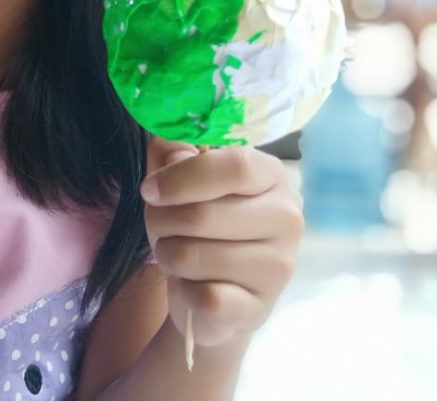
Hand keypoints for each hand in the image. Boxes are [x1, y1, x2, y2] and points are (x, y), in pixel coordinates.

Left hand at [141, 138, 303, 348]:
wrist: (212, 297)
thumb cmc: (195, 228)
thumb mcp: (178, 182)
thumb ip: (171, 151)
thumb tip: (163, 128)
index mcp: (271, 176)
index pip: (235, 165)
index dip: (182, 178)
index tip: (149, 190)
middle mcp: (287, 218)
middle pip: (202, 214)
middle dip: (161, 221)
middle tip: (162, 227)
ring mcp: (279, 266)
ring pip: (192, 256)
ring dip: (168, 255)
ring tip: (180, 256)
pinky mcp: (259, 308)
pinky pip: (201, 296)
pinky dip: (184, 291)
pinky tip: (197, 287)